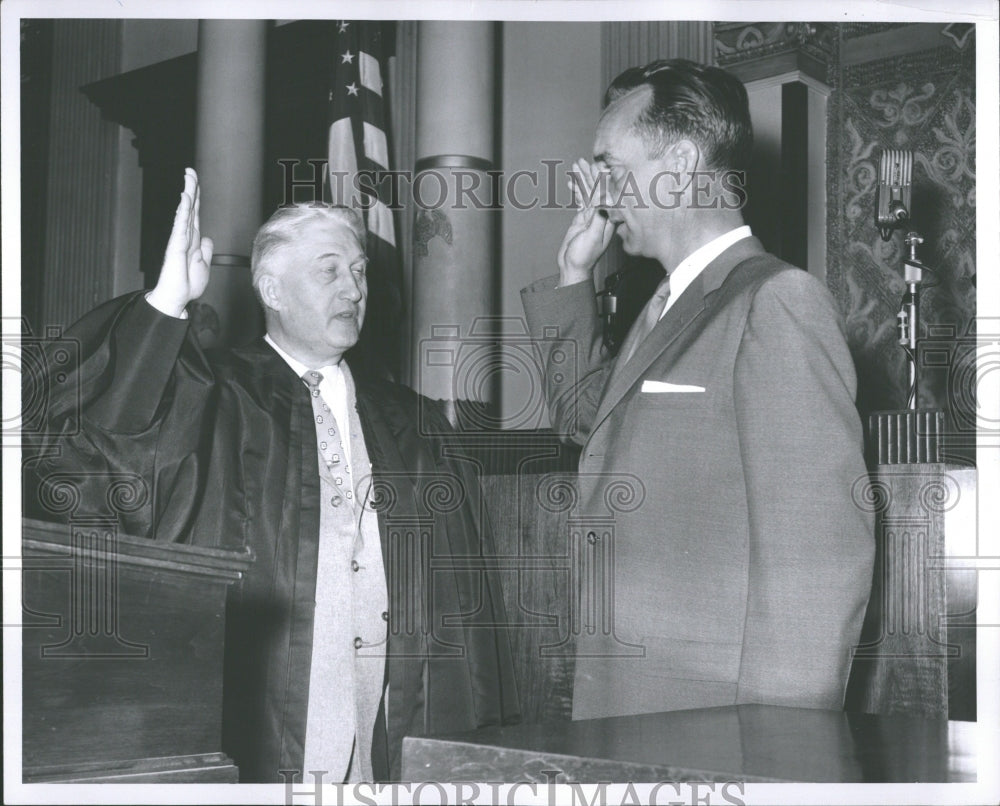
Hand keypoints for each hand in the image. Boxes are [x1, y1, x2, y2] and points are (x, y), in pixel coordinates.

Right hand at [147, 168, 213, 317]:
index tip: (194, 180)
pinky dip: (183, 210)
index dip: (196, 196)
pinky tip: (185, 197)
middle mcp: (186, 236)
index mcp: (192, 239)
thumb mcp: (203, 265)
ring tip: (188, 177)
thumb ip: (205, 250)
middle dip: (191, 188)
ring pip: (185, 212)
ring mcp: (180, 239)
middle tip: (189, 170)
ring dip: (188, 194)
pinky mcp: (177, 245)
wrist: (177, 298)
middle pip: (190, 207)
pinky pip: (181, 224)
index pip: (195, 213)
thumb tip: (207, 237)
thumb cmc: (187, 284)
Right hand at [557, 158, 616, 285]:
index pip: (607, 194)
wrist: (573, 268)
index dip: (601, 179)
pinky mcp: (583, 219)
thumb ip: (597, 218)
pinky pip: (581, 200)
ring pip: (588, 193)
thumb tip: (602, 200)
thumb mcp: (591, 237)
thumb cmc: (583, 257)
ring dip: (581, 179)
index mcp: (609, 219)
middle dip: (589, 175)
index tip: (595, 165)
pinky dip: (576, 190)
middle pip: (597, 190)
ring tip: (574, 167)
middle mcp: (603, 215)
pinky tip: (571, 182)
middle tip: (580, 162)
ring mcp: (593, 216)